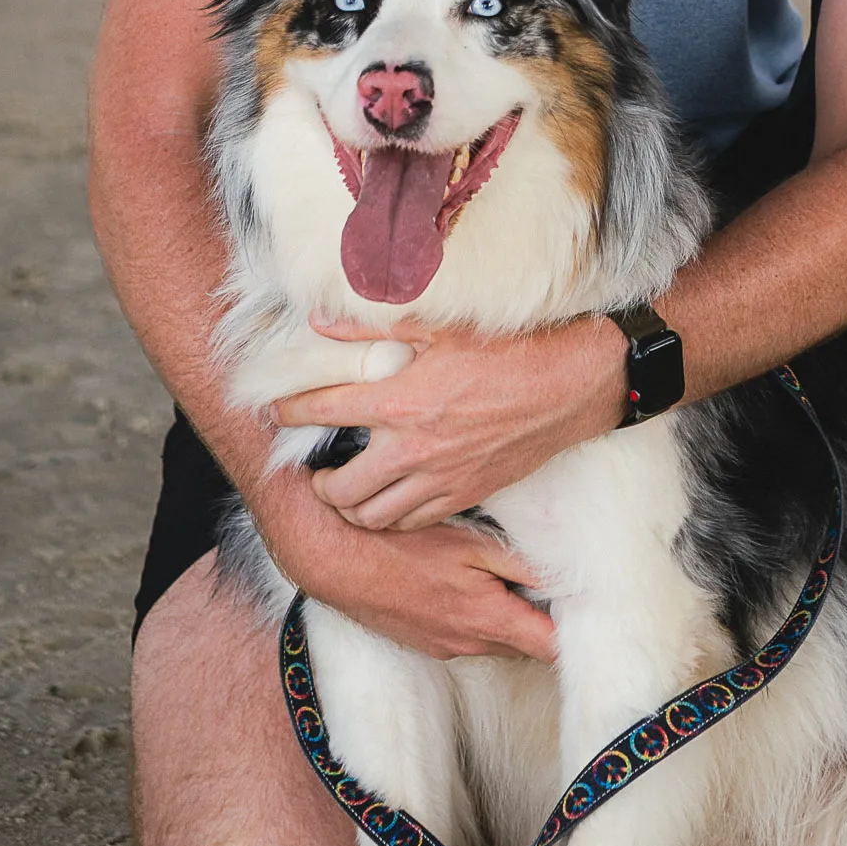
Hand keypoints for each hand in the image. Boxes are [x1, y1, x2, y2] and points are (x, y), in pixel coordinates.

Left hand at [276, 312, 625, 531]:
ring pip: (373, 517)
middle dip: (317, 484)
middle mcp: (413, 449)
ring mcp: (440, 478)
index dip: (290, 411)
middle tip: (315, 470)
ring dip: (351, 507)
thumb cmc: (508, 350)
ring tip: (348, 489)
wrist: (569, 386)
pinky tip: (392, 495)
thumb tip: (320, 322)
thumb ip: (372, 327)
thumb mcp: (438, 327)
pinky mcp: (465, 494)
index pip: (323, 412)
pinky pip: (413, 523)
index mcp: (400, 401)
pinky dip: (392, 516)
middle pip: (340, 490)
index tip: (278, 410)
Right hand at [297, 517, 557, 661]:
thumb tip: (564, 573)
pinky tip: (471, 582)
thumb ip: (520, 561)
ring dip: (511, 614)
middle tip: (559, 583)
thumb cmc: (398, 544)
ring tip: (513, 576)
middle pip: (528, 643)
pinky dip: (480, 614)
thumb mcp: (467, 542)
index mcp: (487, 618)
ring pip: (498, 638)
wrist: (333, 560)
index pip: (551, 648)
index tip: (593, 614)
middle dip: (545, 619)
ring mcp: (445, 646)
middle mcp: (469, 643)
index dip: (577, 635)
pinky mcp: (426, 642)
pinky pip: (469, 635)